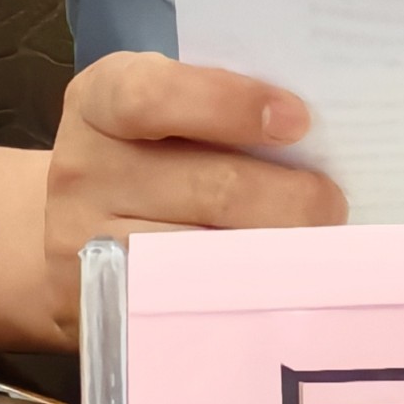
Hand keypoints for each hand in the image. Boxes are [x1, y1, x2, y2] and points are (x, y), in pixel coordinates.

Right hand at [43, 54, 344, 337]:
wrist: (71, 233)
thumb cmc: (148, 155)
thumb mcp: (162, 113)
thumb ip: (219, 106)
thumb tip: (316, 132)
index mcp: (100, 100)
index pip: (154, 96)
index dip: (229, 105)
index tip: (297, 120)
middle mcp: (83, 168)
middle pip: (206, 187)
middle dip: (289, 198)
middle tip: (332, 203)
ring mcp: (84, 246)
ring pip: (205, 256)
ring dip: (275, 253)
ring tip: (318, 247)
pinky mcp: (104, 307)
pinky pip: (189, 303)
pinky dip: (242, 295)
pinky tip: (278, 288)